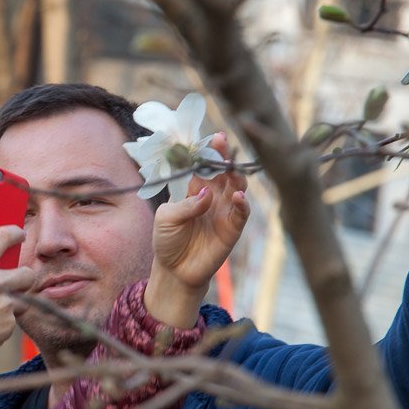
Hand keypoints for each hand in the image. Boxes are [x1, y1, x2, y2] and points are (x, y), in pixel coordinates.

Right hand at [0, 225, 34, 378]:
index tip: (19, 235)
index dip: (14, 233)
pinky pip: (10, 321)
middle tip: (17, 280)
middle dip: (24, 276)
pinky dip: (0, 324)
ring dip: (12, 303)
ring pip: (22, 300)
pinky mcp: (7, 326)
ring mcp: (4, 306)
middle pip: (27, 273)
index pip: (4, 237)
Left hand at [146, 133, 249, 327]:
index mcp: (193, 188)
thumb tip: (207, 195)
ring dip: (236, 176)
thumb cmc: (167, 241)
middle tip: (222, 142)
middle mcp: (212, 195)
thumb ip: (184, 205)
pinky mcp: (232, 228)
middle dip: (223, 155)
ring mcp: (224, 210)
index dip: (206, 151)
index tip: (209, 137)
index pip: (202, 164)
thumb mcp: (166, 219)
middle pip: (222, 170)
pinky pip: (242, 212)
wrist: (175, 271)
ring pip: (236, 186)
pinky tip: (238, 197)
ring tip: (231, 170)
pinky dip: (242, 203)